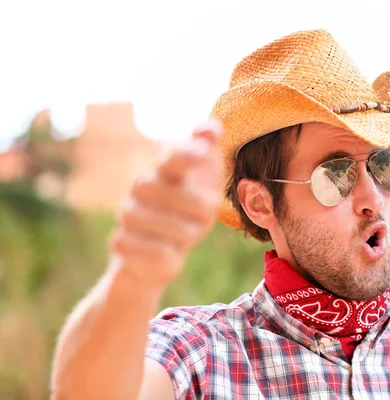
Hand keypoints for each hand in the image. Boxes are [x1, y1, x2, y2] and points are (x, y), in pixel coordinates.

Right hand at [109, 119, 223, 288]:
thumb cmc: (186, 210)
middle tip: (203, 218)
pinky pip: (159, 254)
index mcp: (164, 170)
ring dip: (188, 236)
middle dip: (201, 211)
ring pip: (177, 230)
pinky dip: (170, 258)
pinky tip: (168, 254)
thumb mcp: (204, 181)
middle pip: (185, 199)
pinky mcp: (122, 244)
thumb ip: (207, 151)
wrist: (155, 255)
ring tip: (184, 236)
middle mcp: (142, 188)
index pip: (174, 157)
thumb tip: (211, 127)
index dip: (188, 154)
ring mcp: (129, 215)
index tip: (203, 152)